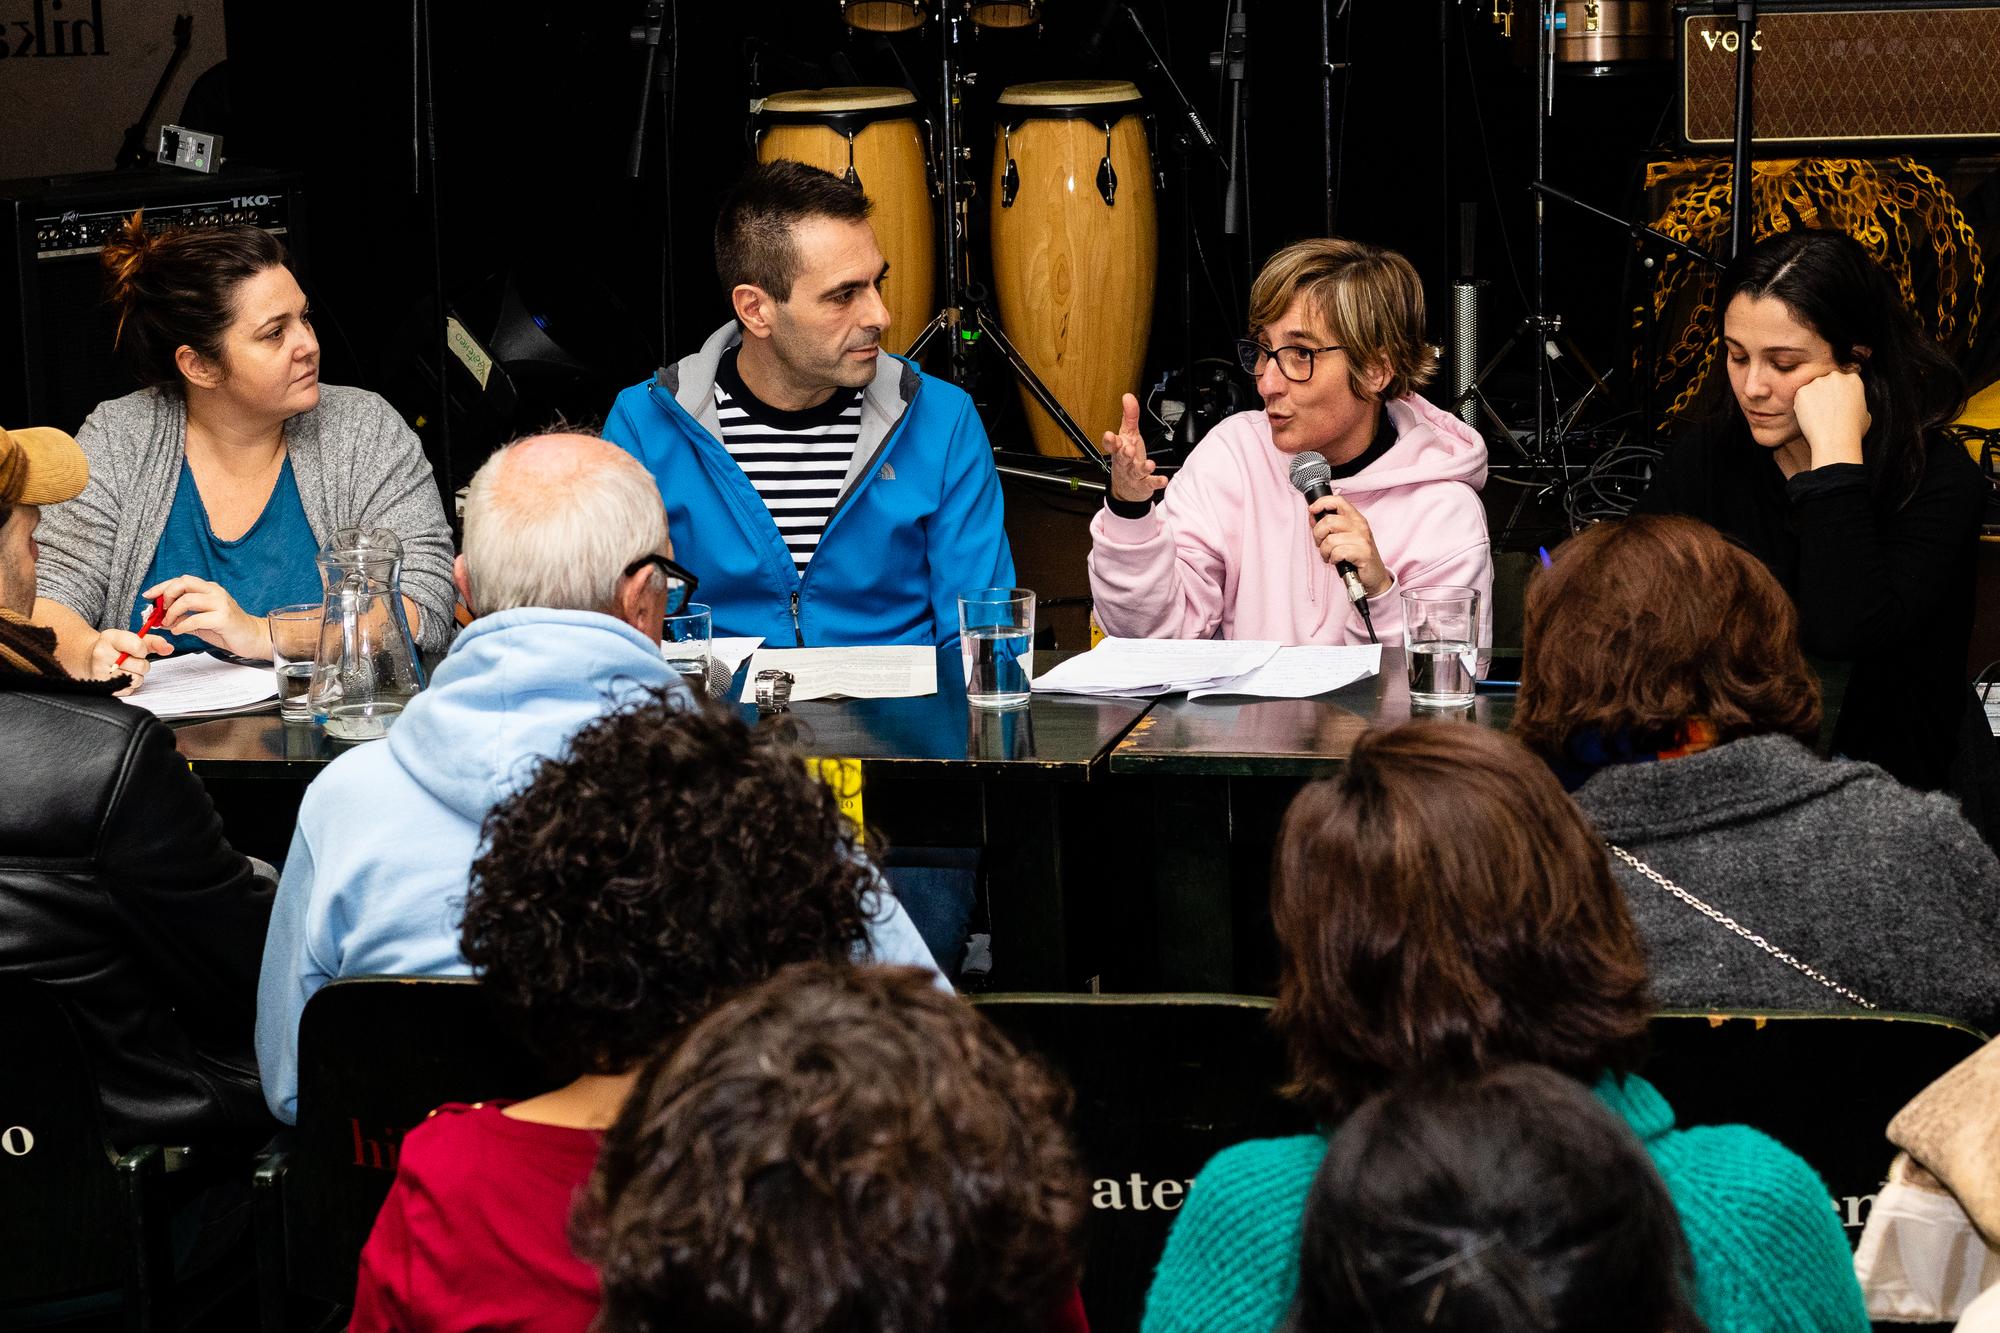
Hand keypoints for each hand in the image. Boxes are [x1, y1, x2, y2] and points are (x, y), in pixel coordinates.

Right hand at [88, 628, 172, 692]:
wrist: (88, 659)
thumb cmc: (115, 648)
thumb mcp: (131, 639)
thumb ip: (153, 642)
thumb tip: (169, 648)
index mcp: (110, 638)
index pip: (138, 646)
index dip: (143, 650)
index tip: (137, 650)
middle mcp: (101, 654)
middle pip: (141, 666)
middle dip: (141, 664)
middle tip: (130, 661)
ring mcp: (100, 672)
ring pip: (137, 680)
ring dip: (136, 676)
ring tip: (125, 669)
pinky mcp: (103, 687)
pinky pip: (129, 690)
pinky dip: (129, 685)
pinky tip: (119, 677)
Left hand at [143, 575, 272, 659]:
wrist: (253, 638)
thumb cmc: (228, 629)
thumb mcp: (201, 620)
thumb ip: (183, 617)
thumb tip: (160, 619)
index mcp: (209, 589)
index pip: (181, 580)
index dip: (162, 586)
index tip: (148, 595)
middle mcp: (215, 592)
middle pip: (184, 583)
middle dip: (166, 596)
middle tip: (162, 611)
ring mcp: (221, 604)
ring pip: (187, 600)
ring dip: (172, 613)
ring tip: (169, 623)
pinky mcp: (224, 618)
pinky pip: (196, 619)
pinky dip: (182, 626)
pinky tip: (179, 631)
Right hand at [1103, 393, 1165, 505]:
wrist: (1126, 488)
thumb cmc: (1127, 457)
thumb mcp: (1128, 435)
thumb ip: (1129, 416)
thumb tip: (1128, 397)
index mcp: (1119, 449)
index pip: (1111, 445)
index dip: (1109, 441)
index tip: (1109, 435)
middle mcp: (1124, 462)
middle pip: (1122, 458)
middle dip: (1124, 453)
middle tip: (1129, 449)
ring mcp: (1133, 474)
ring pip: (1136, 471)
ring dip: (1142, 468)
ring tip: (1149, 464)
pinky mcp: (1143, 484)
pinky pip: (1149, 483)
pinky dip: (1156, 482)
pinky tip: (1163, 479)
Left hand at [1309, 491, 1391, 597]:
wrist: (1374, 575)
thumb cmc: (1357, 556)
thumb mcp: (1344, 536)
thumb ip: (1329, 525)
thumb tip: (1313, 516)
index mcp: (1355, 518)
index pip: (1338, 501)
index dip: (1321, 503)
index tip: (1312, 511)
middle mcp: (1360, 525)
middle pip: (1328, 521)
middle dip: (1318, 535)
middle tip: (1321, 544)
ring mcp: (1362, 539)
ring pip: (1330, 539)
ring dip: (1324, 551)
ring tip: (1330, 556)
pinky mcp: (1363, 553)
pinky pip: (1337, 552)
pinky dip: (1333, 559)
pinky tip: (1337, 561)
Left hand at [1791, 369, 1869, 467]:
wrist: (1835, 440)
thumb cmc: (1852, 431)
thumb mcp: (1865, 414)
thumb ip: (1857, 403)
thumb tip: (1853, 405)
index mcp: (1853, 379)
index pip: (1843, 381)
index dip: (1838, 393)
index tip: (1836, 403)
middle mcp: (1835, 377)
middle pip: (1826, 382)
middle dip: (1825, 394)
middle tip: (1825, 411)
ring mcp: (1818, 382)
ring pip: (1812, 389)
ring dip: (1812, 399)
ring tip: (1818, 416)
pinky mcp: (1802, 391)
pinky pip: (1800, 397)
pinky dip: (1802, 406)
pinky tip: (1809, 417)